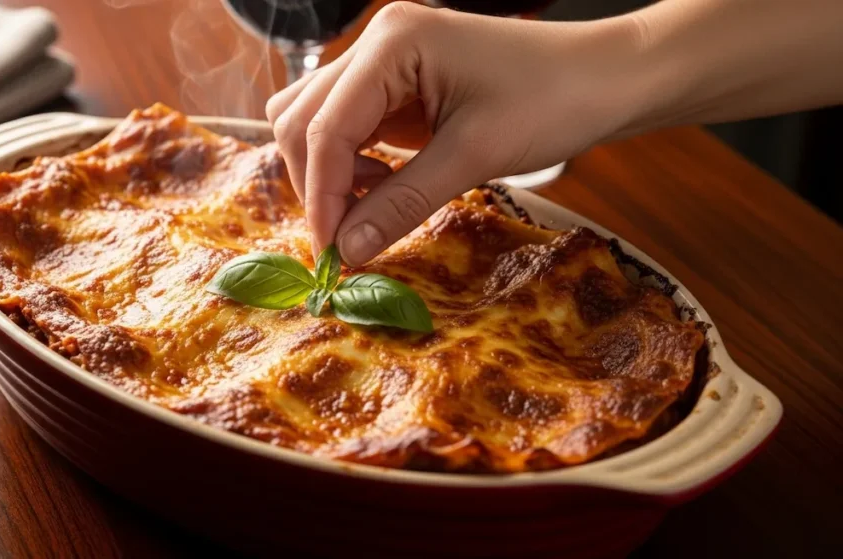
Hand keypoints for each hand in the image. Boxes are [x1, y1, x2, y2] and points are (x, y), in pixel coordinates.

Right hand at [265, 2, 639, 264]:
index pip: (325, 125)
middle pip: (303, 118)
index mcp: (391, 43)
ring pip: (316, 119)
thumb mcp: (474, 156)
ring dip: (327, 171)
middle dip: (316, 182)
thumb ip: (401, 202)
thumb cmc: (553, 101)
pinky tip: (379, 188)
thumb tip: (348, 250)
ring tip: (366, 208)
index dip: (321, 194)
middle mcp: (377, 43)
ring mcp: (385, 61)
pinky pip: (350, 125)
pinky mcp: (398, 84)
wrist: (605, 78)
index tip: (331, 252)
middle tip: (343, 241)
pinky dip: (350, 164)